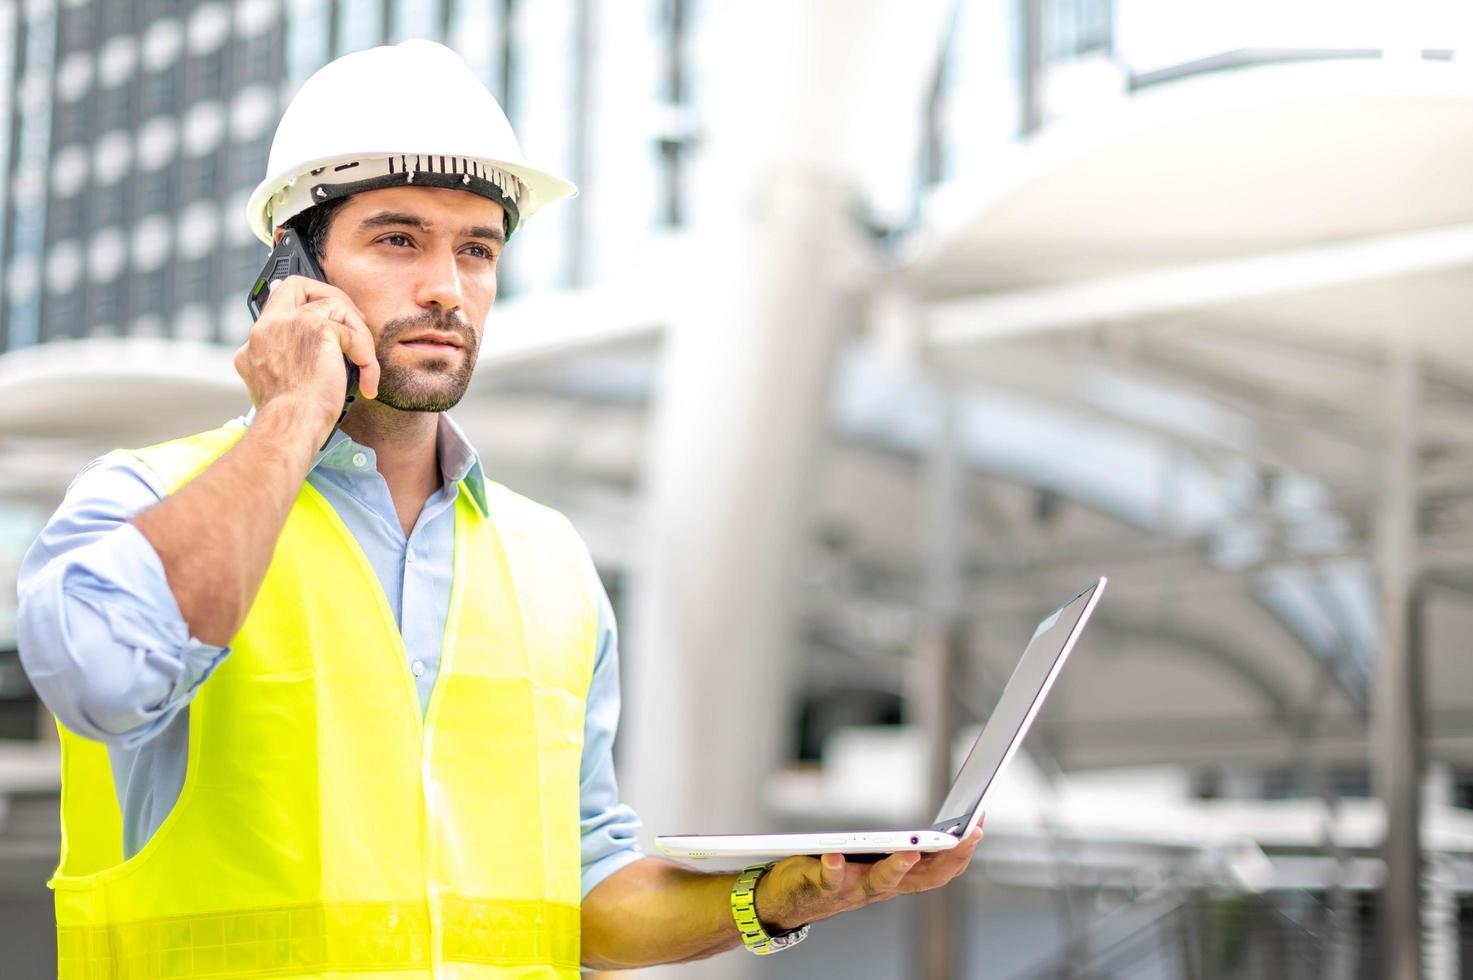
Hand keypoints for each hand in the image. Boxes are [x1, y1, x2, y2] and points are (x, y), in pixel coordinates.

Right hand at [234, 275, 381, 437]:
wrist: (289, 426)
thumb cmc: (290, 419)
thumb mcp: (278, 386)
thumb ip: (288, 363)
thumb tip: (317, 356)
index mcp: (255, 343)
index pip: (275, 305)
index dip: (303, 304)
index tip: (322, 313)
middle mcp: (267, 328)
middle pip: (296, 285)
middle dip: (329, 294)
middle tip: (352, 319)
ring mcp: (290, 324)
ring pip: (334, 304)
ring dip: (358, 332)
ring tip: (364, 363)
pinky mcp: (317, 328)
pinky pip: (353, 331)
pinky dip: (367, 357)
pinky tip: (367, 381)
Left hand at [754, 824, 984, 931]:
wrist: (785, 901)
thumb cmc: (832, 873)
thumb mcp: (871, 861)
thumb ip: (896, 849)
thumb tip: (927, 830)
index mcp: (897, 877)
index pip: (940, 868)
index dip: (962, 849)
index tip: (979, 824)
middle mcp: (880, 887)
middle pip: (923, 878)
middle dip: (948, 856)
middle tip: (965, 834)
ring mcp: (852, 889)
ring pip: (881, 882)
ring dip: (898, 868)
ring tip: (911, 850)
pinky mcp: (821, 886)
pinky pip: (829, 880)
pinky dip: (833, 868)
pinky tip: (834, 854)